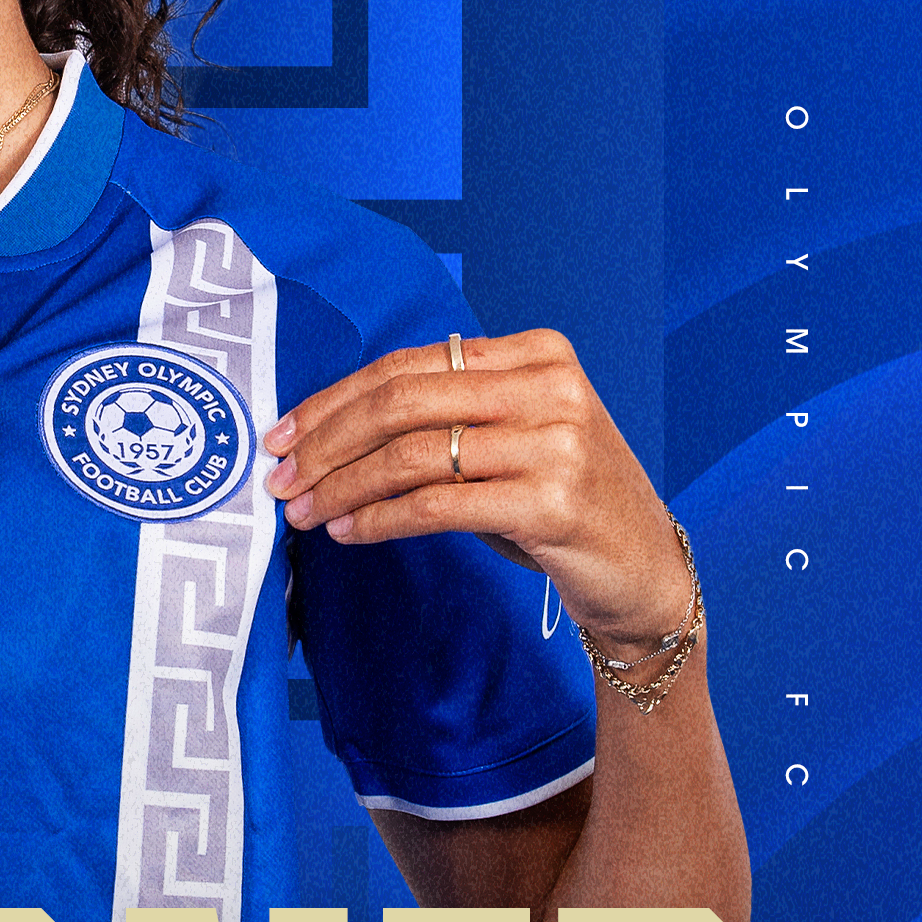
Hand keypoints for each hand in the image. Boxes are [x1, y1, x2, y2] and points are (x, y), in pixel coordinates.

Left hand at [264, 329, 689, 647]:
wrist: (643, 570)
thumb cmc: (557, 501)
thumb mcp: (510, 436)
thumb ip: (444, 413)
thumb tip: (326, 428)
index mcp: (536, 352)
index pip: (408, 367)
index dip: (333, 400)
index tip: (281, 434)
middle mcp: (550, 387)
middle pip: (401, 404)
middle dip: (325, 443)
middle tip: (278, 478)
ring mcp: (557, 442)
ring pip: (412, 455)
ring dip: (342, 487)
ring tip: (303, 512)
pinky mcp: (553, 502)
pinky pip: (438, 505)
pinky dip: (380, 519)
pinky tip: (349, 531)